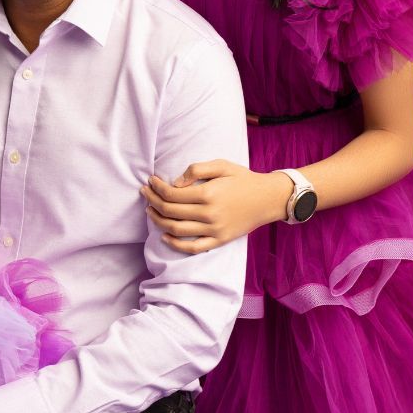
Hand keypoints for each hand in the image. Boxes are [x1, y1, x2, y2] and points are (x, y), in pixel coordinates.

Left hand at [142, 159, 289, 251]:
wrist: (268, 199)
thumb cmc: (243, 179)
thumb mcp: (221, 165)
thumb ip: (196, 169)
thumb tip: (175, 182)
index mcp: (208, 193)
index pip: (172, 194)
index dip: (156, 188)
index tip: (150, 181)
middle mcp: (209, 214)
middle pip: (170, 211)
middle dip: (152, 201)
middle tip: (145, 193)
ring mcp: (214, 230)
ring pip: (176, 230)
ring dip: (158, 221)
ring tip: (149, 211)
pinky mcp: (219, 240)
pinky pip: (193, 247)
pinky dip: (175, 244)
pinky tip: (164, 236)